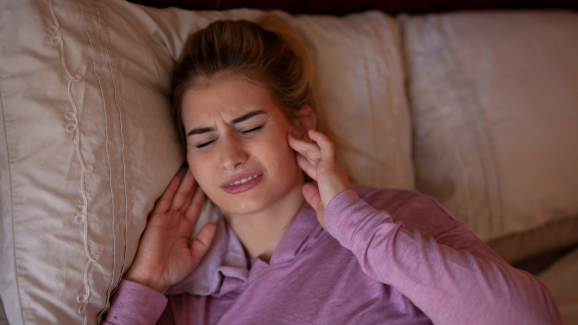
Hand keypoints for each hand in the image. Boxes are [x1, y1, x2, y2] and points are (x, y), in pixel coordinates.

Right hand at [123, 170, 216, 291]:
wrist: (153, 278)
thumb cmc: (172, 270)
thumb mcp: (194, 255)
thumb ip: (204, 240)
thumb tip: (214, 224)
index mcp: (183, 229)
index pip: (194, 208)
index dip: (201, 196)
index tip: (207, 184)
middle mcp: (175, 221)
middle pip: (187, 199)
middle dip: (194, 185)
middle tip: (201, 170)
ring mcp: (166, 219)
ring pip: (178, 197)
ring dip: (186, 184)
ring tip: (193, 170)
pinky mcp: (157, 220)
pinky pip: (165, 202)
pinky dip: (170, 190)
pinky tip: (176, 179)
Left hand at [288, 129, 351, 229]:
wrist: (343, 216)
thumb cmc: (333, 215)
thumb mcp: (319, 204)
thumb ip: (312, 195)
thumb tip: (305, 187)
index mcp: (328, 181)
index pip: (313, 167)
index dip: (303, 161)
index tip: (293, 156)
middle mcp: (331, 171)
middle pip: (312, 156)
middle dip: (300, 149)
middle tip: (289, 141)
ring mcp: (331, 167)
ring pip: (314, 150)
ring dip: (301, 143)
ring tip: (289, 136)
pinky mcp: (330, 165)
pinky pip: (326, 146)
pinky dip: (319, 138)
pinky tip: (310, 132)